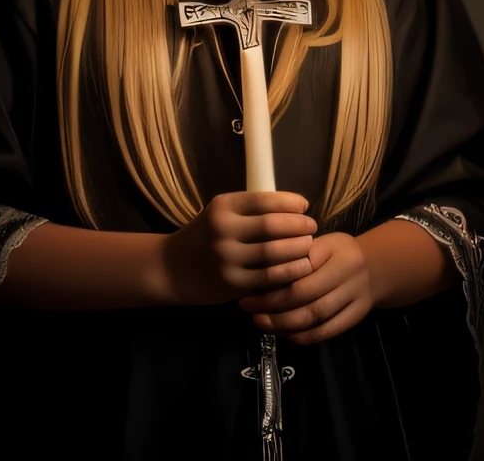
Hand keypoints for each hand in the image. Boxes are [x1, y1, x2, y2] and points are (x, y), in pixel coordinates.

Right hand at [161, 192, 317, 305]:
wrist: (171, 268)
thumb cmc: (205, 236)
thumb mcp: (220, 213)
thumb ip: (251, 209)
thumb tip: (297, 207)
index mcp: (223, 207)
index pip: (265, 200)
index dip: (291, 202)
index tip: (304, 206)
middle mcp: (223, 230)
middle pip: (273, 225)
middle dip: (300, 225)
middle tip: (312, 227)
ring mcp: (226, 258)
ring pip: (275, 252)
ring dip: (299, 248)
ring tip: (310, 245)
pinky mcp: (232, 283)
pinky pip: (270, 277)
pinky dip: (291, 270)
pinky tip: (302, 266)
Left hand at [241, 231, 376, 344]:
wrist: (376, 266)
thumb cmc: (338, 252)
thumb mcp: (322, 242)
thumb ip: (298, 254)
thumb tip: (262, 272)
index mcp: (339, 254)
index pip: (301, 274)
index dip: (272, 287)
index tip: (247, 293)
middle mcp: (351, 277)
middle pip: (308, 299)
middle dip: (274, 309)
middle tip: (250, 311)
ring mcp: (356, 299)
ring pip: (316, 318)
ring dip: (284, 325)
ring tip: (261, 323)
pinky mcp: (356, 317)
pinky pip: (327, 332)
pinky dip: (303, 337)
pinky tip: (284, 334)